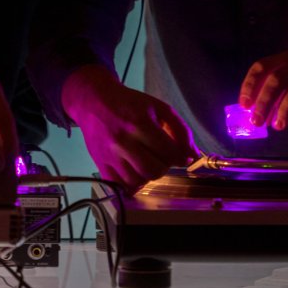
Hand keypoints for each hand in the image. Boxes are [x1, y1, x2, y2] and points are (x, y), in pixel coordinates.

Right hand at [62, 65, 194, 190]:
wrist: (94, 101)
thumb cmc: (129, 104)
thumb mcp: (159, 107)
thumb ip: (180, 129)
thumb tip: (193, 154)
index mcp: (140, 123)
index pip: (169, 152)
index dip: (180, 157)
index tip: (180, 156)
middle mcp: (123, 141)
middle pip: (154, 171)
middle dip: (164, 167)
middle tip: (162, 158)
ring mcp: (110, 155)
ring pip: (138, 181)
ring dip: (148, 175)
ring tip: (147, 161)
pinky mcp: (100, 164)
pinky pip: (120, 186)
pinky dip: (131, 183)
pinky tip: (135, 171)